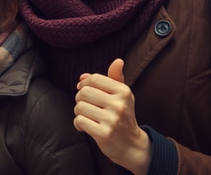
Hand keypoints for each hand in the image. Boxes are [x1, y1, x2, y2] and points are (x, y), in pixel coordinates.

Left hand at [74, 59, 149, 174]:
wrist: (132, 145)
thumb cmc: (124, 117)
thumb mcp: (123, 96)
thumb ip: (115, 78)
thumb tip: (108, 64)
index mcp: (124, 91)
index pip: (94, 79)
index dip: (84, 84)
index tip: (83, 90)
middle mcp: (119, 104)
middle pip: (84, 92)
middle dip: (80, 98)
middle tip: (86, 105)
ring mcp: (112, 120)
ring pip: (79, 107)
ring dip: (79, 112)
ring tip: (87, 116)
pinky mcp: (104, 134)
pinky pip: (80, 121)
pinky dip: (78, 124)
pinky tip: (86, 126)